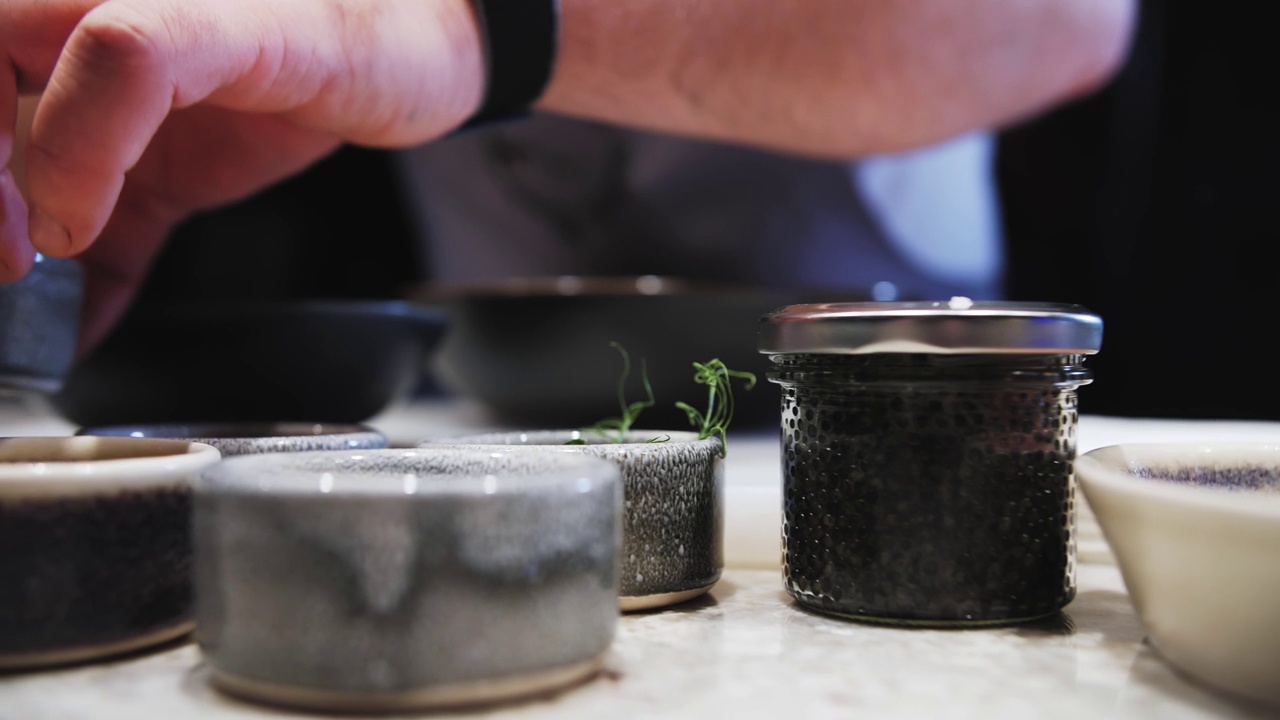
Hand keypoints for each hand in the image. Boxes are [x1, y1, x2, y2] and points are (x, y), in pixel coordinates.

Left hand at [1, 0, 482, 352]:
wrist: (432, 40)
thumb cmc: (315, 78)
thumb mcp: (183, 170)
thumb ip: (112, 232)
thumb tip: (63, 324)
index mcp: (69, 19)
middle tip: (2, 256)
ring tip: (27, 248)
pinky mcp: (233, 12)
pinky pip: (123, 55)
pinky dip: (76, 151)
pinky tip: (79, 226)